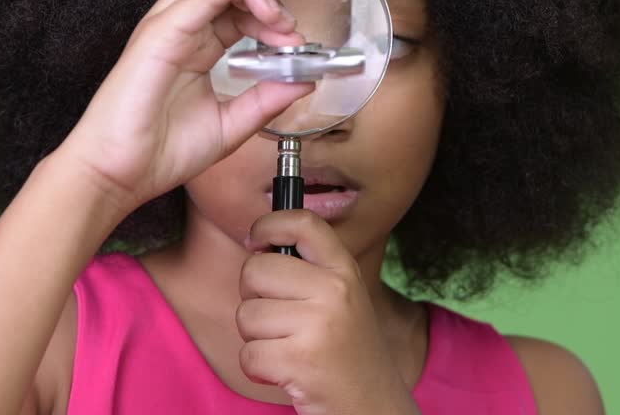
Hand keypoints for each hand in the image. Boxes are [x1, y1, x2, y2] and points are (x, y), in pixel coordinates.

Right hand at [51, 0, 313, 213]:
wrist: (121, 175)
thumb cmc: (162, 152)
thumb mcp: (231, 125)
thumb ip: (267, 100)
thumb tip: (304, 81)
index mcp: (198, 49)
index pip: (240, 12)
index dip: (272, 21)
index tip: (295, 45)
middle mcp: (184, 31)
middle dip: (267, 0)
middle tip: (289, 29)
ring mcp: (169, 28)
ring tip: (275, 15)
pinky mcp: (159, 34)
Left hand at [237, 210, 421, 414]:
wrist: (373, 406)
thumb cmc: (345, 351)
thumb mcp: (342, 299)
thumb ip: (308, 270)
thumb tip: (256, 244)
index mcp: (344, 270)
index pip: (303, 222)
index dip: (268, 224)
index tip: (255, 240)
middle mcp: (334, 290)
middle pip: (256, 269)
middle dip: (253, 297)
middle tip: (278, 319)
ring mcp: (318, 325)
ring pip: (246, 315)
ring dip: (257, 339)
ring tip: (288, 348)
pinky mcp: (300, 361)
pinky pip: (248, 354)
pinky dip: (259, 369)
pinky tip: (285, 371)